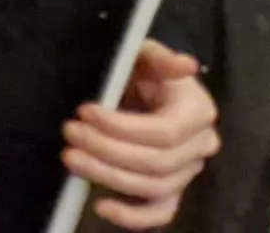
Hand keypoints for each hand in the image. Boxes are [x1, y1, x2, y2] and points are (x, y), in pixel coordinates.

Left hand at [67, 42, 219, 228]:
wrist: (138, 88)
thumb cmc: (139, 69)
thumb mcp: (143, 54)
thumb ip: (159, 57)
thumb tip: (185, 65)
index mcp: (197, 111)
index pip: (166, 132)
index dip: (123, 127)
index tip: (85, 111)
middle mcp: (199, 145)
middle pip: (158, 162)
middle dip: (108, 149)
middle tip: (69, 132)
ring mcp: (187, 172)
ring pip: (155, 187)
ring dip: (110, 176)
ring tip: (70, 157)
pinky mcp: (171, 191)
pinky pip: (160, 212)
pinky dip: (133, 217)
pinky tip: (101, 207)